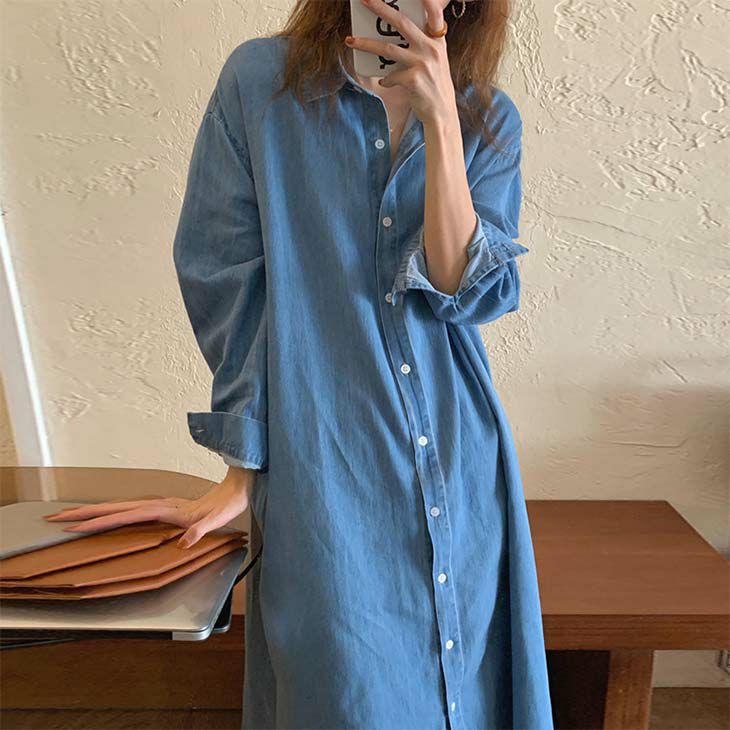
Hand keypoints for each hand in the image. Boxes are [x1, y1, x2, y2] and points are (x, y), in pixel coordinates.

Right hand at [42, 466, 257, 548]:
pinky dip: (112, 513)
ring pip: (120, 508)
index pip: (124, 516)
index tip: (75, 526)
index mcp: (165, 509)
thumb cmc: (227, 505)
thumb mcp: (217, 520)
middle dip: (85, 513)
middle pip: (114, 508)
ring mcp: (160, 504)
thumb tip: (186, 540)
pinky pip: (130, 510)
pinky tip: (106, 517)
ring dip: (95, 511)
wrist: (236, 489)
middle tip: (56, 517)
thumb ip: (202, 530)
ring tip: (71, 515)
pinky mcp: (164, 507)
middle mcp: (158, 504)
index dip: (100, 522)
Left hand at [345, 0, 456, 126]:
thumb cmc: (434, 85)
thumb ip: (422, 43)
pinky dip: (385, 79)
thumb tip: (393, 34)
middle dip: (380, 8)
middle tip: (364, 0)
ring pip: (387, 49)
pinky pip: (390, 76)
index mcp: (437, 40)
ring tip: (350, 40)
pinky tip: (384, 81)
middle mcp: (431, 48)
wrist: (442, 114)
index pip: (433, 11)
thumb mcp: (435, 59)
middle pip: (401, 22)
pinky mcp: (414, 80)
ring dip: (366, 44)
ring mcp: (423, 64)